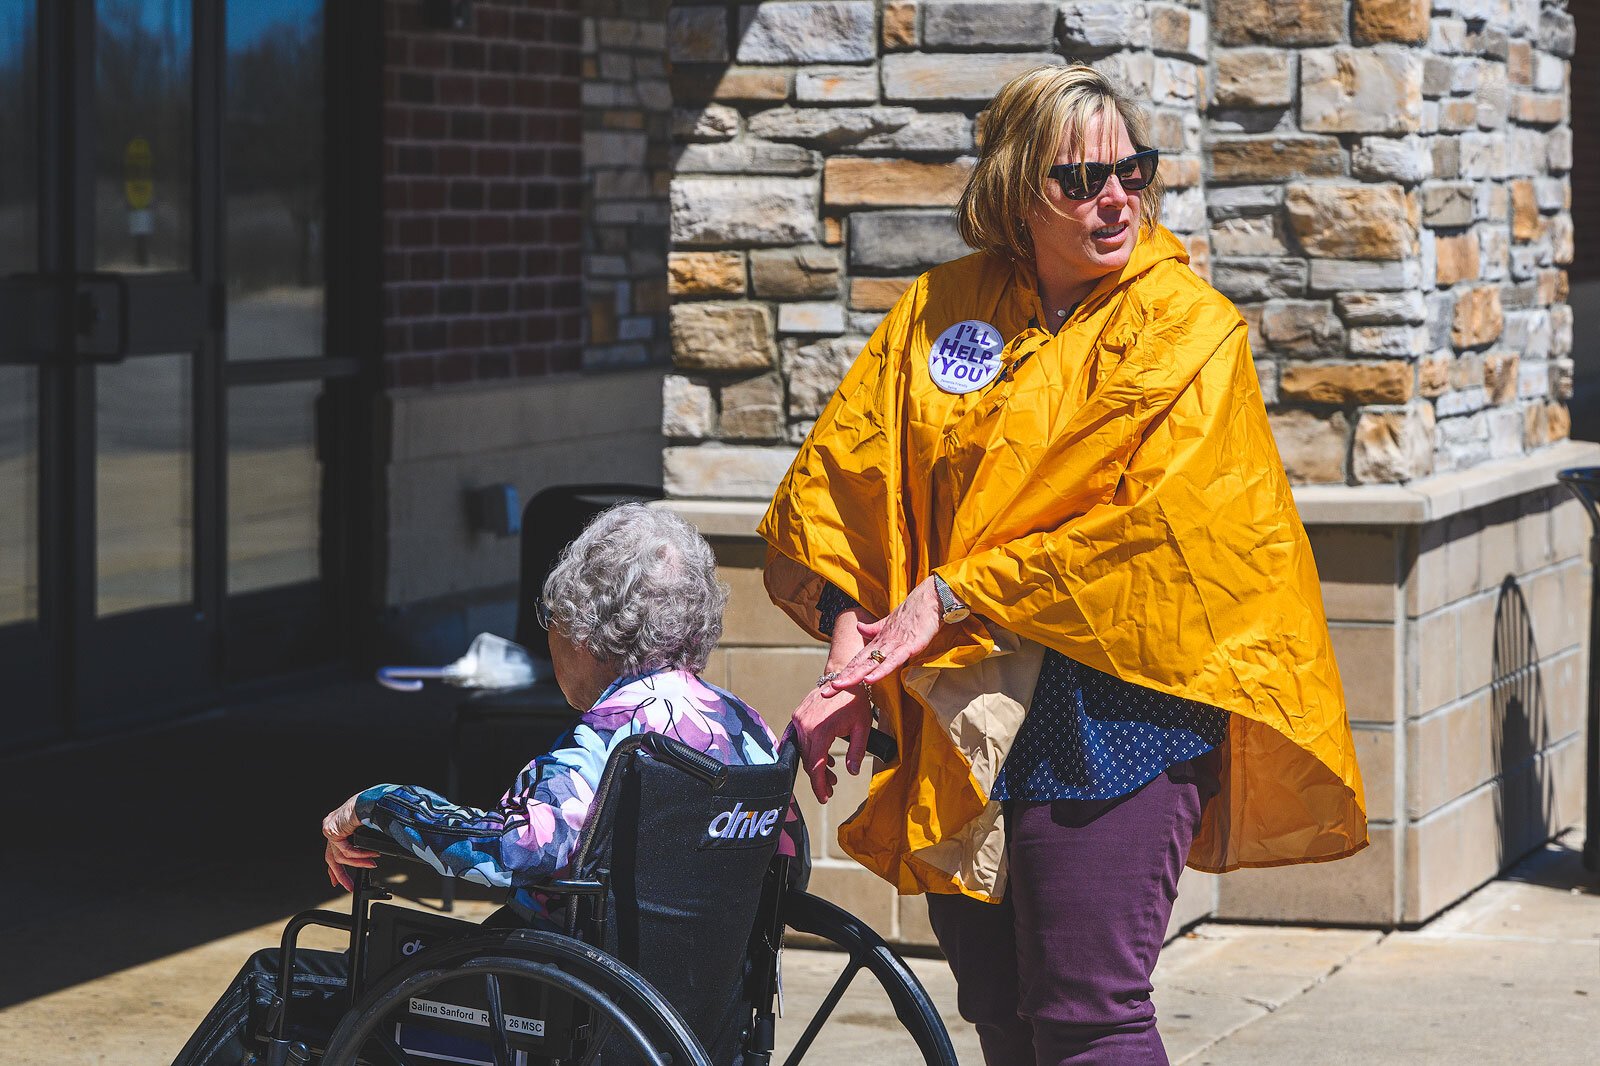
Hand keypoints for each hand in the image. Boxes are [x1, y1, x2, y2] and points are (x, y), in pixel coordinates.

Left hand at [322, 793, 378, 891]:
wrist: (371, 799)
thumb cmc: (373, 807)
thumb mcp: (367, 828)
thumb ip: (363, 841)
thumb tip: (375, 853)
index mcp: (338, 826)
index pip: (333, 851)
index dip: (334, 869)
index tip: (335, 881)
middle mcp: (331, 827)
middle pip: (332, 858)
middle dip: (340, 875)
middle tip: (348, 886)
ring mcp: (330, 829)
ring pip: (341, 857)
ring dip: (359, 863)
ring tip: (373, 864)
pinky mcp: (332, 831)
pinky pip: (346, 850)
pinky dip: (360, 855)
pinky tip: (371, 856)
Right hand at [791, 683, 873, 803]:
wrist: (845, 675)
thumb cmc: (856, 701)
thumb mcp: (863, 728)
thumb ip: (857, 752)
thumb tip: (851, 772)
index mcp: (820, 731)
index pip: (816, 765)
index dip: (819, 785)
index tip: (824, 798)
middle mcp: (805, 725)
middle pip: (808, 760)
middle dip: (819, 777)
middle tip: (831, 789)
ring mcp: (799, 719)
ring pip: (804, 750)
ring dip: (815, 764)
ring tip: (832, 774)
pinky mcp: (798, 715)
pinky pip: (801, 739)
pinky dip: (811, 750)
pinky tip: (822, 758)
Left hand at [821, 577, 942, 695]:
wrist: (931, 598)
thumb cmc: (914, 612)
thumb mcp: (891, 623)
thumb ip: (875, 628)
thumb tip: (859, 628)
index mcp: (879, 640)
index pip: (858, 660)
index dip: (844, 673)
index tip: (829, 687)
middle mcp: (883, 643)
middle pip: (859, 664)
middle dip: (842, 679)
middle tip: (824, 692)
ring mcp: (895, 644)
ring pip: (871, 663)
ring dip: (854, 675)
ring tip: (838, 685)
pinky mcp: (909, 646)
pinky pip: (893, 661)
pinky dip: (881, 670)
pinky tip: (869, 679)